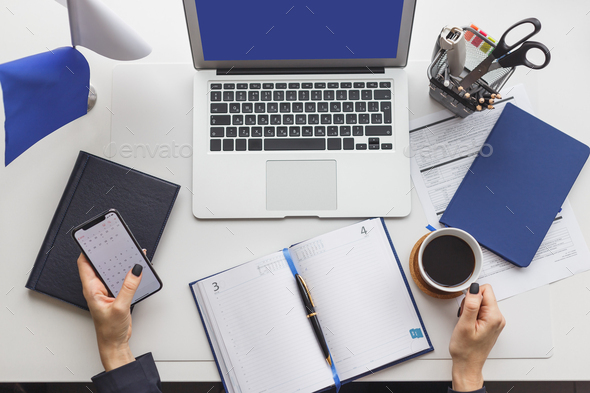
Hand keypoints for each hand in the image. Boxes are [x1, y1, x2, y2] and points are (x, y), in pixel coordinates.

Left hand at [77, 252, 143, 371]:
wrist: (115, 343)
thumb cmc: (110, 331)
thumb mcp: (120, 307)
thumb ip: (128, 287)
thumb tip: (135, 269)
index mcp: (91, 289)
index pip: (84, 263)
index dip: (88, 250)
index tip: (94, 239)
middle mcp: (97, 288)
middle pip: (99, 264)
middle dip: (106, 252)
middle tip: (114, 241)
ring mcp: (107, 291)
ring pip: (111, 270)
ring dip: (119, 262)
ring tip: (127, 251)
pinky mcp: (116, 294)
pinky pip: (120, 278)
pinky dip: (127, 272)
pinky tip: (135, 268)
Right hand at [449, 283, 505, 391]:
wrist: (467, 364)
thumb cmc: (466, 350)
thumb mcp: (464, 325)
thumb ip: (470, 304)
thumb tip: (474, 288)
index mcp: (494, 316)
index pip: (485, 289)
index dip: (471, 295)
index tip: (466, 307)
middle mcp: (498, 318)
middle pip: (483, 295)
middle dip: (470, 303)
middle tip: (466, 318)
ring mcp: (495, 321)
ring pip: (481, 302)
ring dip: (471, 309)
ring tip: (467, 323)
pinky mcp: (490, 324)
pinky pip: (481, 311)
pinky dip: (472, 315)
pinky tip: (469, 325)